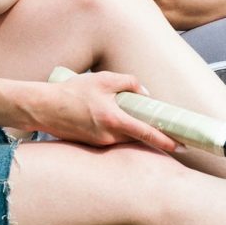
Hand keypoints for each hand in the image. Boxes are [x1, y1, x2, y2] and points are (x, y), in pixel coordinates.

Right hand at [44, 71, 179, 153]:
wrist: (43, 107)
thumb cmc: (73, 91)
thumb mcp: (103, 79)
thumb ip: (128, 82)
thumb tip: (145, 94)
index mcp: (114, 120)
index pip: (147, 133)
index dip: (166, 141)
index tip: (182, 146)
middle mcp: (108, 137)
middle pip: (137, 138)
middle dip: (150, 134)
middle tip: (165, 129)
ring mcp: (99, 144)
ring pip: (124, 138)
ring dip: (130, 129)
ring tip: (124, 115)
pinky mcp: (91, 145)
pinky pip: (111, 139)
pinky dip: (116, 130)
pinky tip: (106, 118)